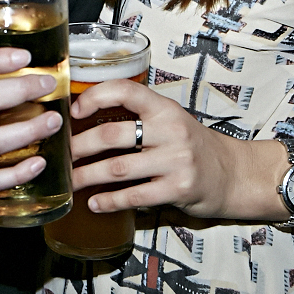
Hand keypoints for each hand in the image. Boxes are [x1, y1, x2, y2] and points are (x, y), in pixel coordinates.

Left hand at [69, 78, 284, 220]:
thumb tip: (86, 120)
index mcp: (164, 107)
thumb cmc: (191, 146)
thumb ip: (137, 117)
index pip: (125, 90)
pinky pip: (134, 196)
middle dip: (80, 147)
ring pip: (118, 168)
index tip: (74, 111)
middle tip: (62, 156)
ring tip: (71, 182)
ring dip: (87, 177)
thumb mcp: (169, 121)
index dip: (95, 96)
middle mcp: (170, 130)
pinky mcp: (178, 189)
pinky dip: (110, 201)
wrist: (232, 174)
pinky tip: (95, 203)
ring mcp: (176, 160)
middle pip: (112, 134)